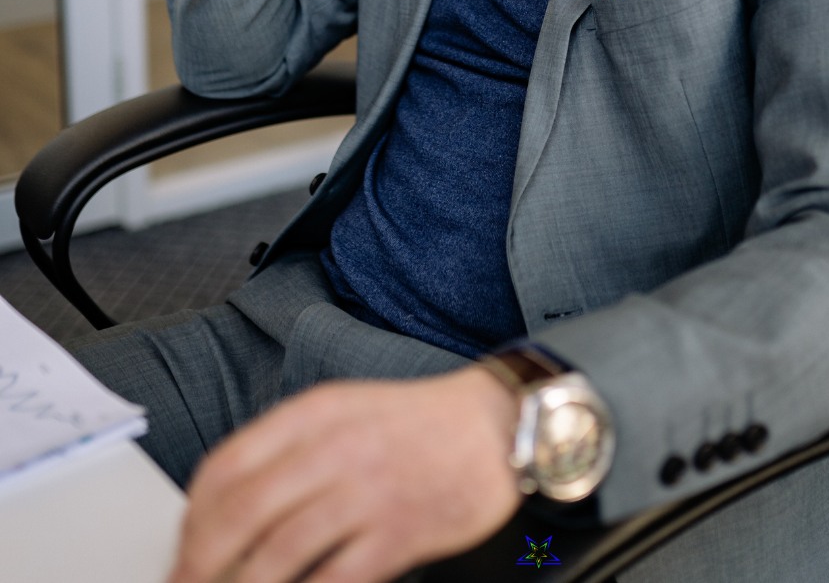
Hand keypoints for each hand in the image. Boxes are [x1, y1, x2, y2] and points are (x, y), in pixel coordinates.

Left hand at [166, 366, 520, 582]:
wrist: (498, 424)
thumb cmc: (418, 424)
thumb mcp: (346, 411)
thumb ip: (292, 447)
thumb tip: (228, 506)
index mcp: (315, 412)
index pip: (227, 466)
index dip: (191, 520)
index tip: (182, 551)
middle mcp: (334, 446)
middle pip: (242, 514)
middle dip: (201, 564)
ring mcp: (368, 489)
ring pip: (278, 552)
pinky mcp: (400, 530)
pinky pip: (334, 580)